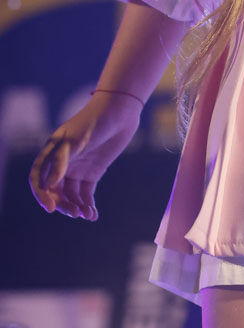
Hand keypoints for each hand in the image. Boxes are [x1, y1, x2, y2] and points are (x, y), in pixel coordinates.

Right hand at [29, 92, 141, 219]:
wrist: (120, 112)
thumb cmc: (94, 122)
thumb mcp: (75, 140)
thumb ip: (61, 162)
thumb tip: (49, 185)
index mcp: (52, 153)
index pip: (38, 179)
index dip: (41, 194)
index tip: (50, 208)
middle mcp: (62, 163)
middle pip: (56, 191)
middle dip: (63, 204)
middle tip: (75, 213)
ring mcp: (78, 168)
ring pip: (71, 195)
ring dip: (77, 207)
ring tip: (87, 215)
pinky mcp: (93, 172)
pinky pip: (86, 193)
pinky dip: (88, 205)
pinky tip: (93, 215)